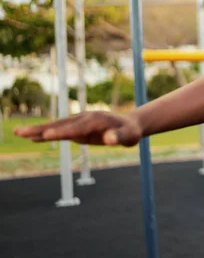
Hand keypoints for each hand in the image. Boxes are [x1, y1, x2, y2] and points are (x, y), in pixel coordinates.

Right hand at [13, 111, 142, 146]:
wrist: (130, 125)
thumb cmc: (131, 132)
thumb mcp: (129, 136)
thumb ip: (119, 138)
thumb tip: (110, 139)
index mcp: (96, 120)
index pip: (76, 128)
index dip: (61, 132)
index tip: (46, 135)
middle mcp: (84, 118)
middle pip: (60, 125)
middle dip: (40, 129)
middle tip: (20, 132)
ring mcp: (79, 122)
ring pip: (56, 126)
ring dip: (38, 130)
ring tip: (18, 132)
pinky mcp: (78, 128)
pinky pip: (60, 131)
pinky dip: (46, 133)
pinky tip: (33, 137)